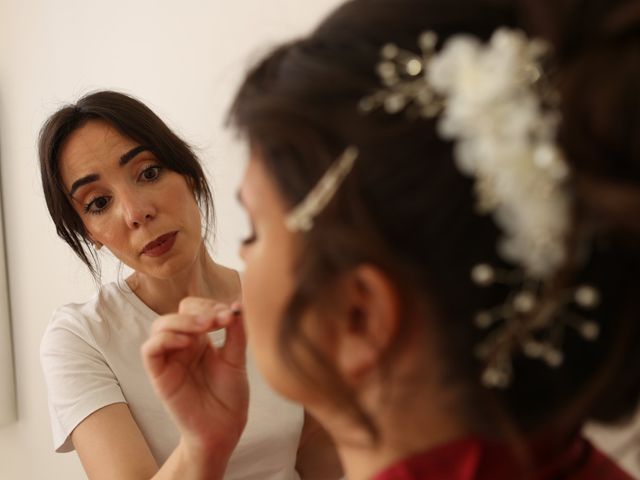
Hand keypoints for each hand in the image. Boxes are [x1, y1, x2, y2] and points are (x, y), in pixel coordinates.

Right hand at [141, 298, 248, 456]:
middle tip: (221, 318)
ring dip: (183, 320)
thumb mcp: (237, 359)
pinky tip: (186, 342)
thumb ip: (237, 333)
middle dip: (200, 309)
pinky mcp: (159, 375)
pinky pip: (150, 350)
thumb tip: (238, 304)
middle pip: (178, 312)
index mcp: (201, 338)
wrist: (224, 429)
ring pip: (160, 325)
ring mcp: (170, 359)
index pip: (196, 308)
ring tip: (206, 326)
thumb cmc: (229, 396)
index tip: (232, 314)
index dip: (212, 305)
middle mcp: (183, 345)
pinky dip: (165, 339)